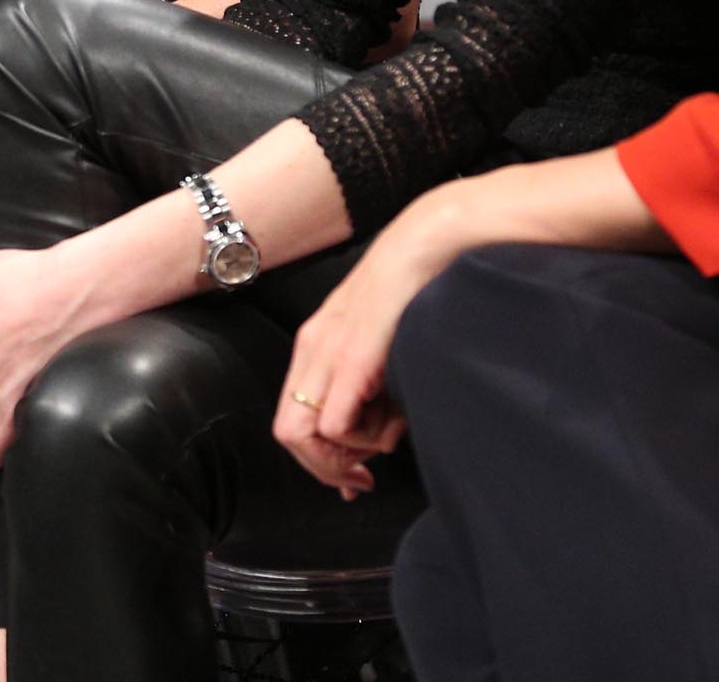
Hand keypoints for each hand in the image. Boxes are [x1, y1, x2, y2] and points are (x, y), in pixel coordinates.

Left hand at [274, 208, 451, 495]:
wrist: (429, 242)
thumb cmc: (418, 291)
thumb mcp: (386, 346)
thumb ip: (377, 394)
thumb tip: (379, 446)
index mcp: (317, 346)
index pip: (293, 420)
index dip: (319, 460)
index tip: (354, 476)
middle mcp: (311, 350)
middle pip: (288, 434)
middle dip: (325, 467)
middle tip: (363, 476)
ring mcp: (326, 353)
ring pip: (302, 434)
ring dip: (346, 452)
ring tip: (387, 433)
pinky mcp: (350, 358)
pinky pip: (332, 422)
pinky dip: (356, 438)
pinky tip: (386, 425)